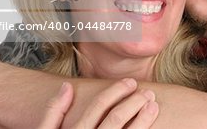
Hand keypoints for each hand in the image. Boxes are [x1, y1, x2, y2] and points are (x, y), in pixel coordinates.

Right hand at [39, 79, 158, 128]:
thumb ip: (53, 112)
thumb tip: (67, 85)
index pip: (98, 106)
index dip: (116, 91)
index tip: (131, 82)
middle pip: (116, 118)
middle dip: (134, 101)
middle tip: (148, 92)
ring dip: (143, 118)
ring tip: (153, 106)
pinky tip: (149, 127)